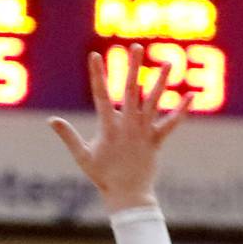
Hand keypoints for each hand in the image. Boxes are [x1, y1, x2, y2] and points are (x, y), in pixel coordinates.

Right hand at [48, 45, 191, 213]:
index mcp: (108, 128)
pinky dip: (181, 111)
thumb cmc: (103, 177)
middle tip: (136, 47)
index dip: (97, 75)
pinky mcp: (156, 140)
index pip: (100, 96)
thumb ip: (68, 136)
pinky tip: (190, 95)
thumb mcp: (83, 156)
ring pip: (153, 102)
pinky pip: (170, 123)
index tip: (94, 56)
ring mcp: (143, 132)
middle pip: (130, 91)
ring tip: (168, 63)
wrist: (126, 195)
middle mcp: (127, 126)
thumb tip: (52, 121)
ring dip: (160, 81)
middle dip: (132, 68)